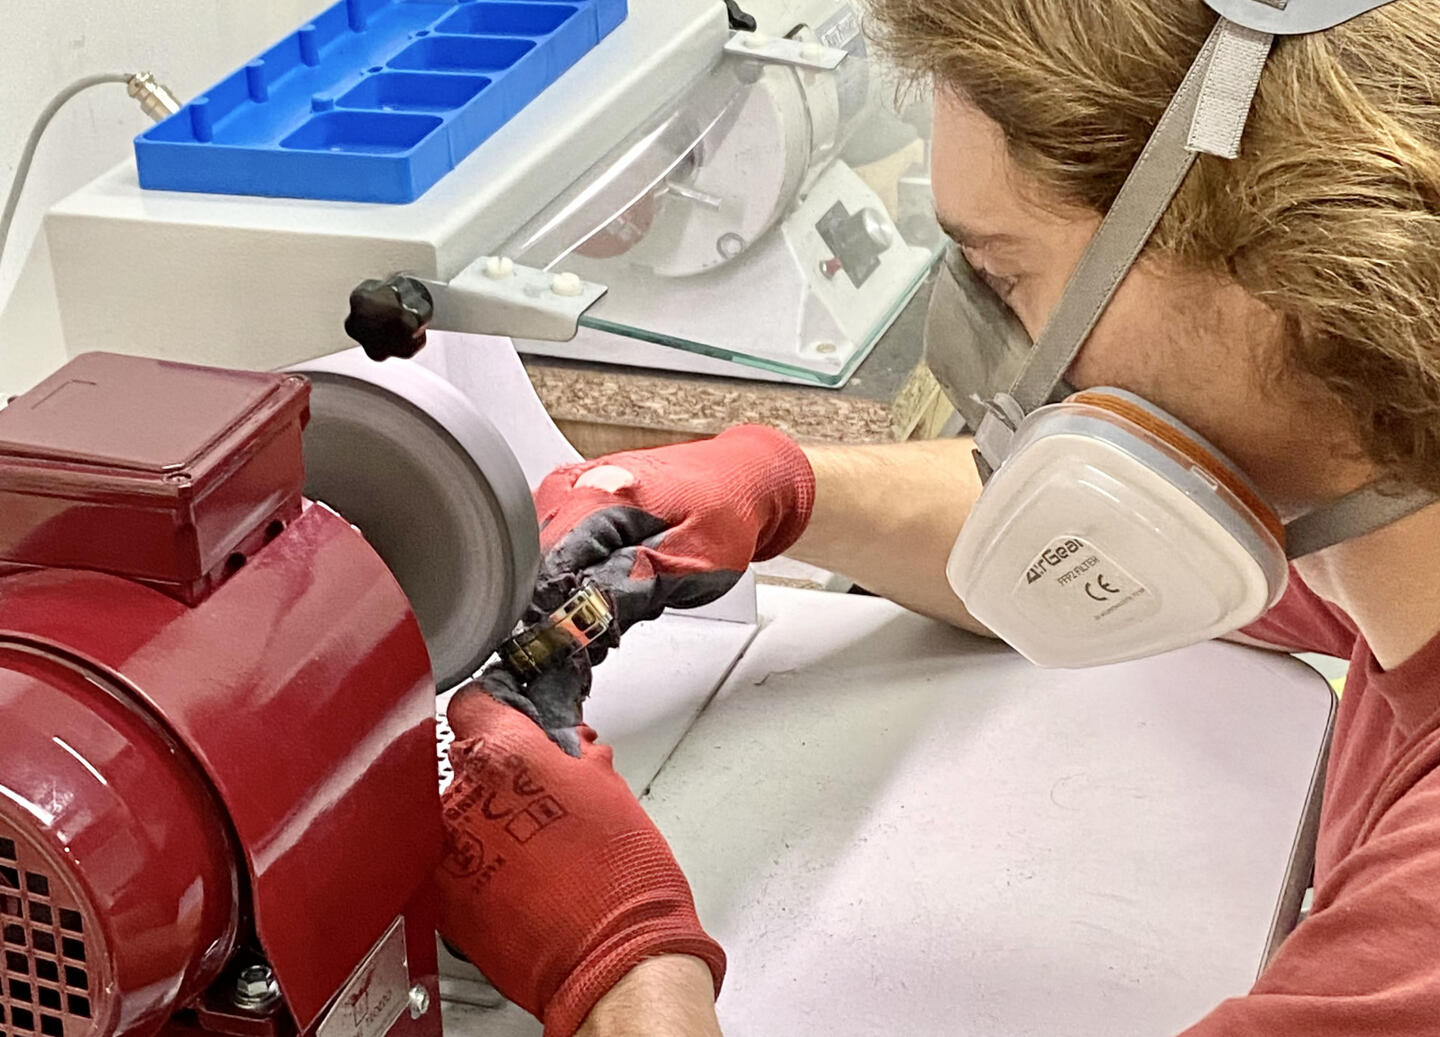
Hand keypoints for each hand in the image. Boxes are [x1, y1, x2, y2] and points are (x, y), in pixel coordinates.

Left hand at [436, 688, 725, 1036]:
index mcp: (503, 755)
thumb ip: (570, 753)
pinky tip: (516, 876)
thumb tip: (563, 747)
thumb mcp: (607, 787)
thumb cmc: (619, 880)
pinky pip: (451, 861)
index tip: (511, 721)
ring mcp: (447, 848)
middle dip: (499, 772)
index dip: (498, 709)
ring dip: (486, 820)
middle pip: (466, 759)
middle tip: (540, 794)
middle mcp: (463, 795)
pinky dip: (477, 864)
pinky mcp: (442, 896)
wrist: (611, 957)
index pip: (474, 702)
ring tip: (532, 845)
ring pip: (456, 812)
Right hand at [532, 425, 814, 639]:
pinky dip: (584, 568)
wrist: (739, 477)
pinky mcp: (573, 496)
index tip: (592, 631)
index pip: (544, 574)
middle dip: (574, 601)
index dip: (564, 613)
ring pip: (548, 563)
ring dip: (580, 586)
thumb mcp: (684, 564)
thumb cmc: (723, 513)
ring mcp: (567, 488)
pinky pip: (560, 546)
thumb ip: (625, 592)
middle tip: (625, 602)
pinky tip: (618, 566)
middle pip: (541, 569)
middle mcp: (569, 486)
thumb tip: (575, 620)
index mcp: (593, 497)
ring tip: (630, 579)